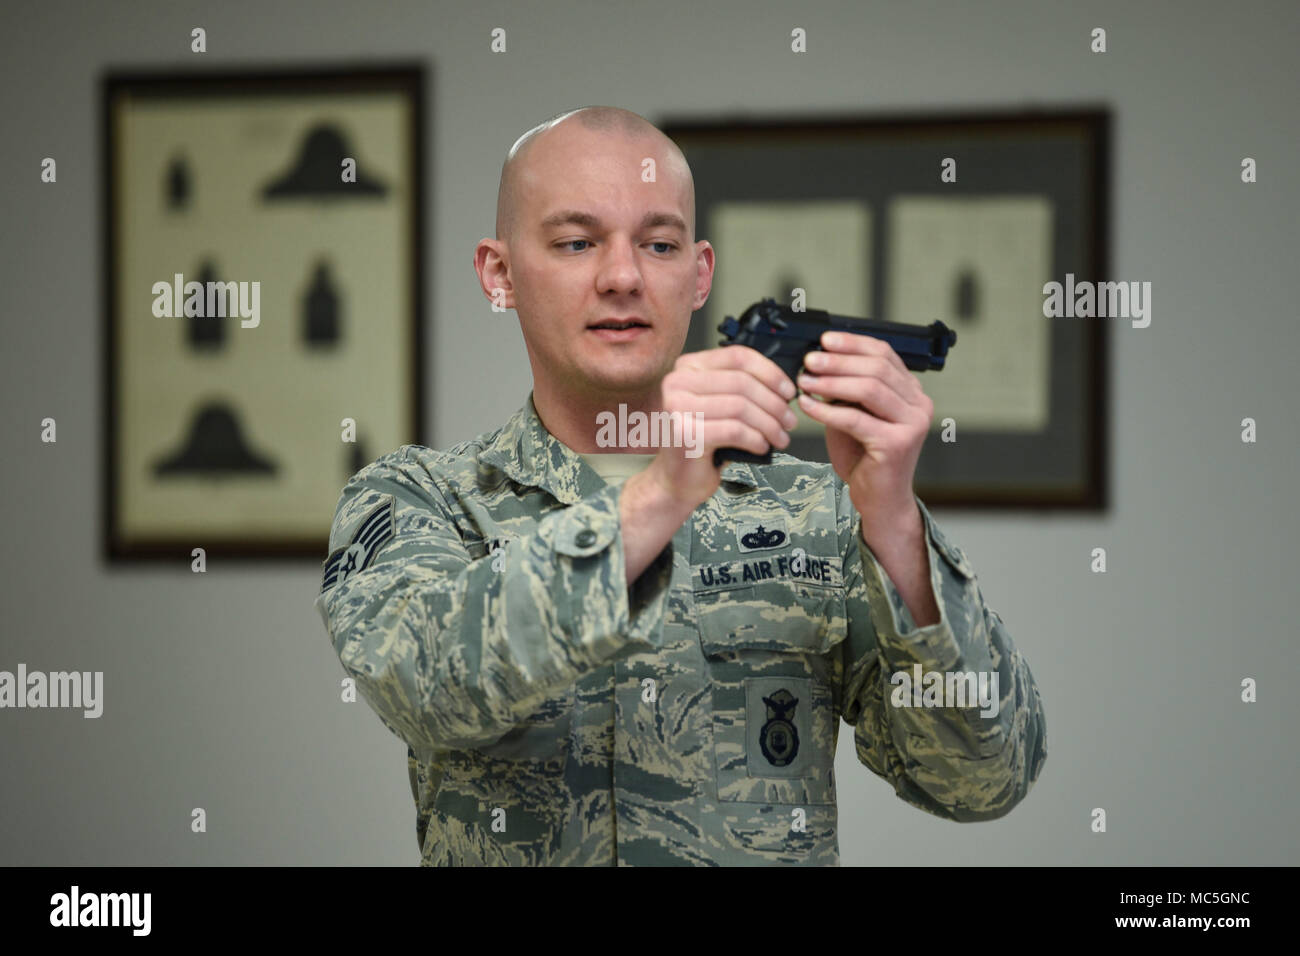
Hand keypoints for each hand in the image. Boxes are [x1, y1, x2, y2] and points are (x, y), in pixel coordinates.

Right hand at [644, 345, 797, 509]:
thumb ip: (740, 387)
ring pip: (740, 407)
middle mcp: (677, 383)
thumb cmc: (702, 441)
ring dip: (769, 424)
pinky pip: (734, 431)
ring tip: (780, 437)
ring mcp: (678, 408)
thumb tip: (783, 387)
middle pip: (741, 382)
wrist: (675, 478)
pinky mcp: (685, 434)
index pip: (737, 356)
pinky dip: (755, 439)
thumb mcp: (719, 405)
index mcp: (687, 367)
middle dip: (774, 404)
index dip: (770, 373)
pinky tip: (762, 446)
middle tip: (789, 421)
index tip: (788, 392)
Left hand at [795, 331, 932, 527]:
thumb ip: (845, 389)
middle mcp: (919, 404)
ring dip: (831, 381)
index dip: (853, 343)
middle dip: (839, 361)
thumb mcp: (854, 414)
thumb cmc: (864, 457)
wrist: (878, 499)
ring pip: (869, 388)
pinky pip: (856, 418)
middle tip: (810, 360)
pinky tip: (807, 406)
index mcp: (912, 391)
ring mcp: (912, 424)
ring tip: (804, 380)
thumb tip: (818, 361)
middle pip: (877, 368)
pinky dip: (827, 410)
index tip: (825, 340)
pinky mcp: (897, 444)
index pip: (884, 354)